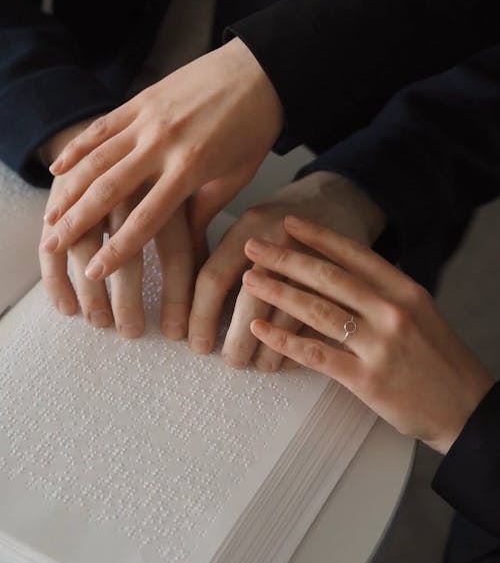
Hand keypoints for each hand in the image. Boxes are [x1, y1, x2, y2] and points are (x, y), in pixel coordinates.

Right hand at [39, 38, 283, 279]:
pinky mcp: (140, 100)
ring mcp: (147, 119)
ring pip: (96, 159)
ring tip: (49, 218)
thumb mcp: (235, 178)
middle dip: (77, 223)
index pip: (146, 219)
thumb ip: (203, 211)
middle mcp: (162, 144)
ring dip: (68, 190)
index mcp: (191, 168)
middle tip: (52, 248)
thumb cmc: (253, 129)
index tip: (94, 272)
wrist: (259, 71)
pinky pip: (101, 127)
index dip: (117, 249)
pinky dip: (77, 148)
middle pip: (109, 190)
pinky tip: (57, 170)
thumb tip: (184, 250)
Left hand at [188, 171, 386, 368]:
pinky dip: (303, 346)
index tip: (195, 344)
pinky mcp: (346, 280)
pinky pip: (322, 324)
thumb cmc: (281, 217)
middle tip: (231, 362)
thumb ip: (207, 244)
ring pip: (289, 319)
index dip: (200, 316)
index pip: (214, 278)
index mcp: (250, 226)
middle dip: (237, 342)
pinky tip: (290, 358)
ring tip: (260, 365)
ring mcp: (318, 260)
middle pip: (252, 304)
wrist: (342, 197)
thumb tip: (172, 289)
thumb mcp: (243, 219)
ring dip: (272, 350)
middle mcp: (283, 242)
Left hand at [242, 216, 492, 453]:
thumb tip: (343, 275)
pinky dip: (283, 340)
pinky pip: (316, 353)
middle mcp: (392, 311)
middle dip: (285, 258)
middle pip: (328, 277)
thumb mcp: (420, 314)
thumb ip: (384, 294)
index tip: (289, 224)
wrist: (466, 409)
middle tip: (253, 245)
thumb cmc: (439, 361)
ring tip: (249, 281)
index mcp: (405, 290)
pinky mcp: (366, 379)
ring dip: (278, 292)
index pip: (354, 254)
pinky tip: (260, 329)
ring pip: (317, 310)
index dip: (318, 236)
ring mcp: (379, 345)